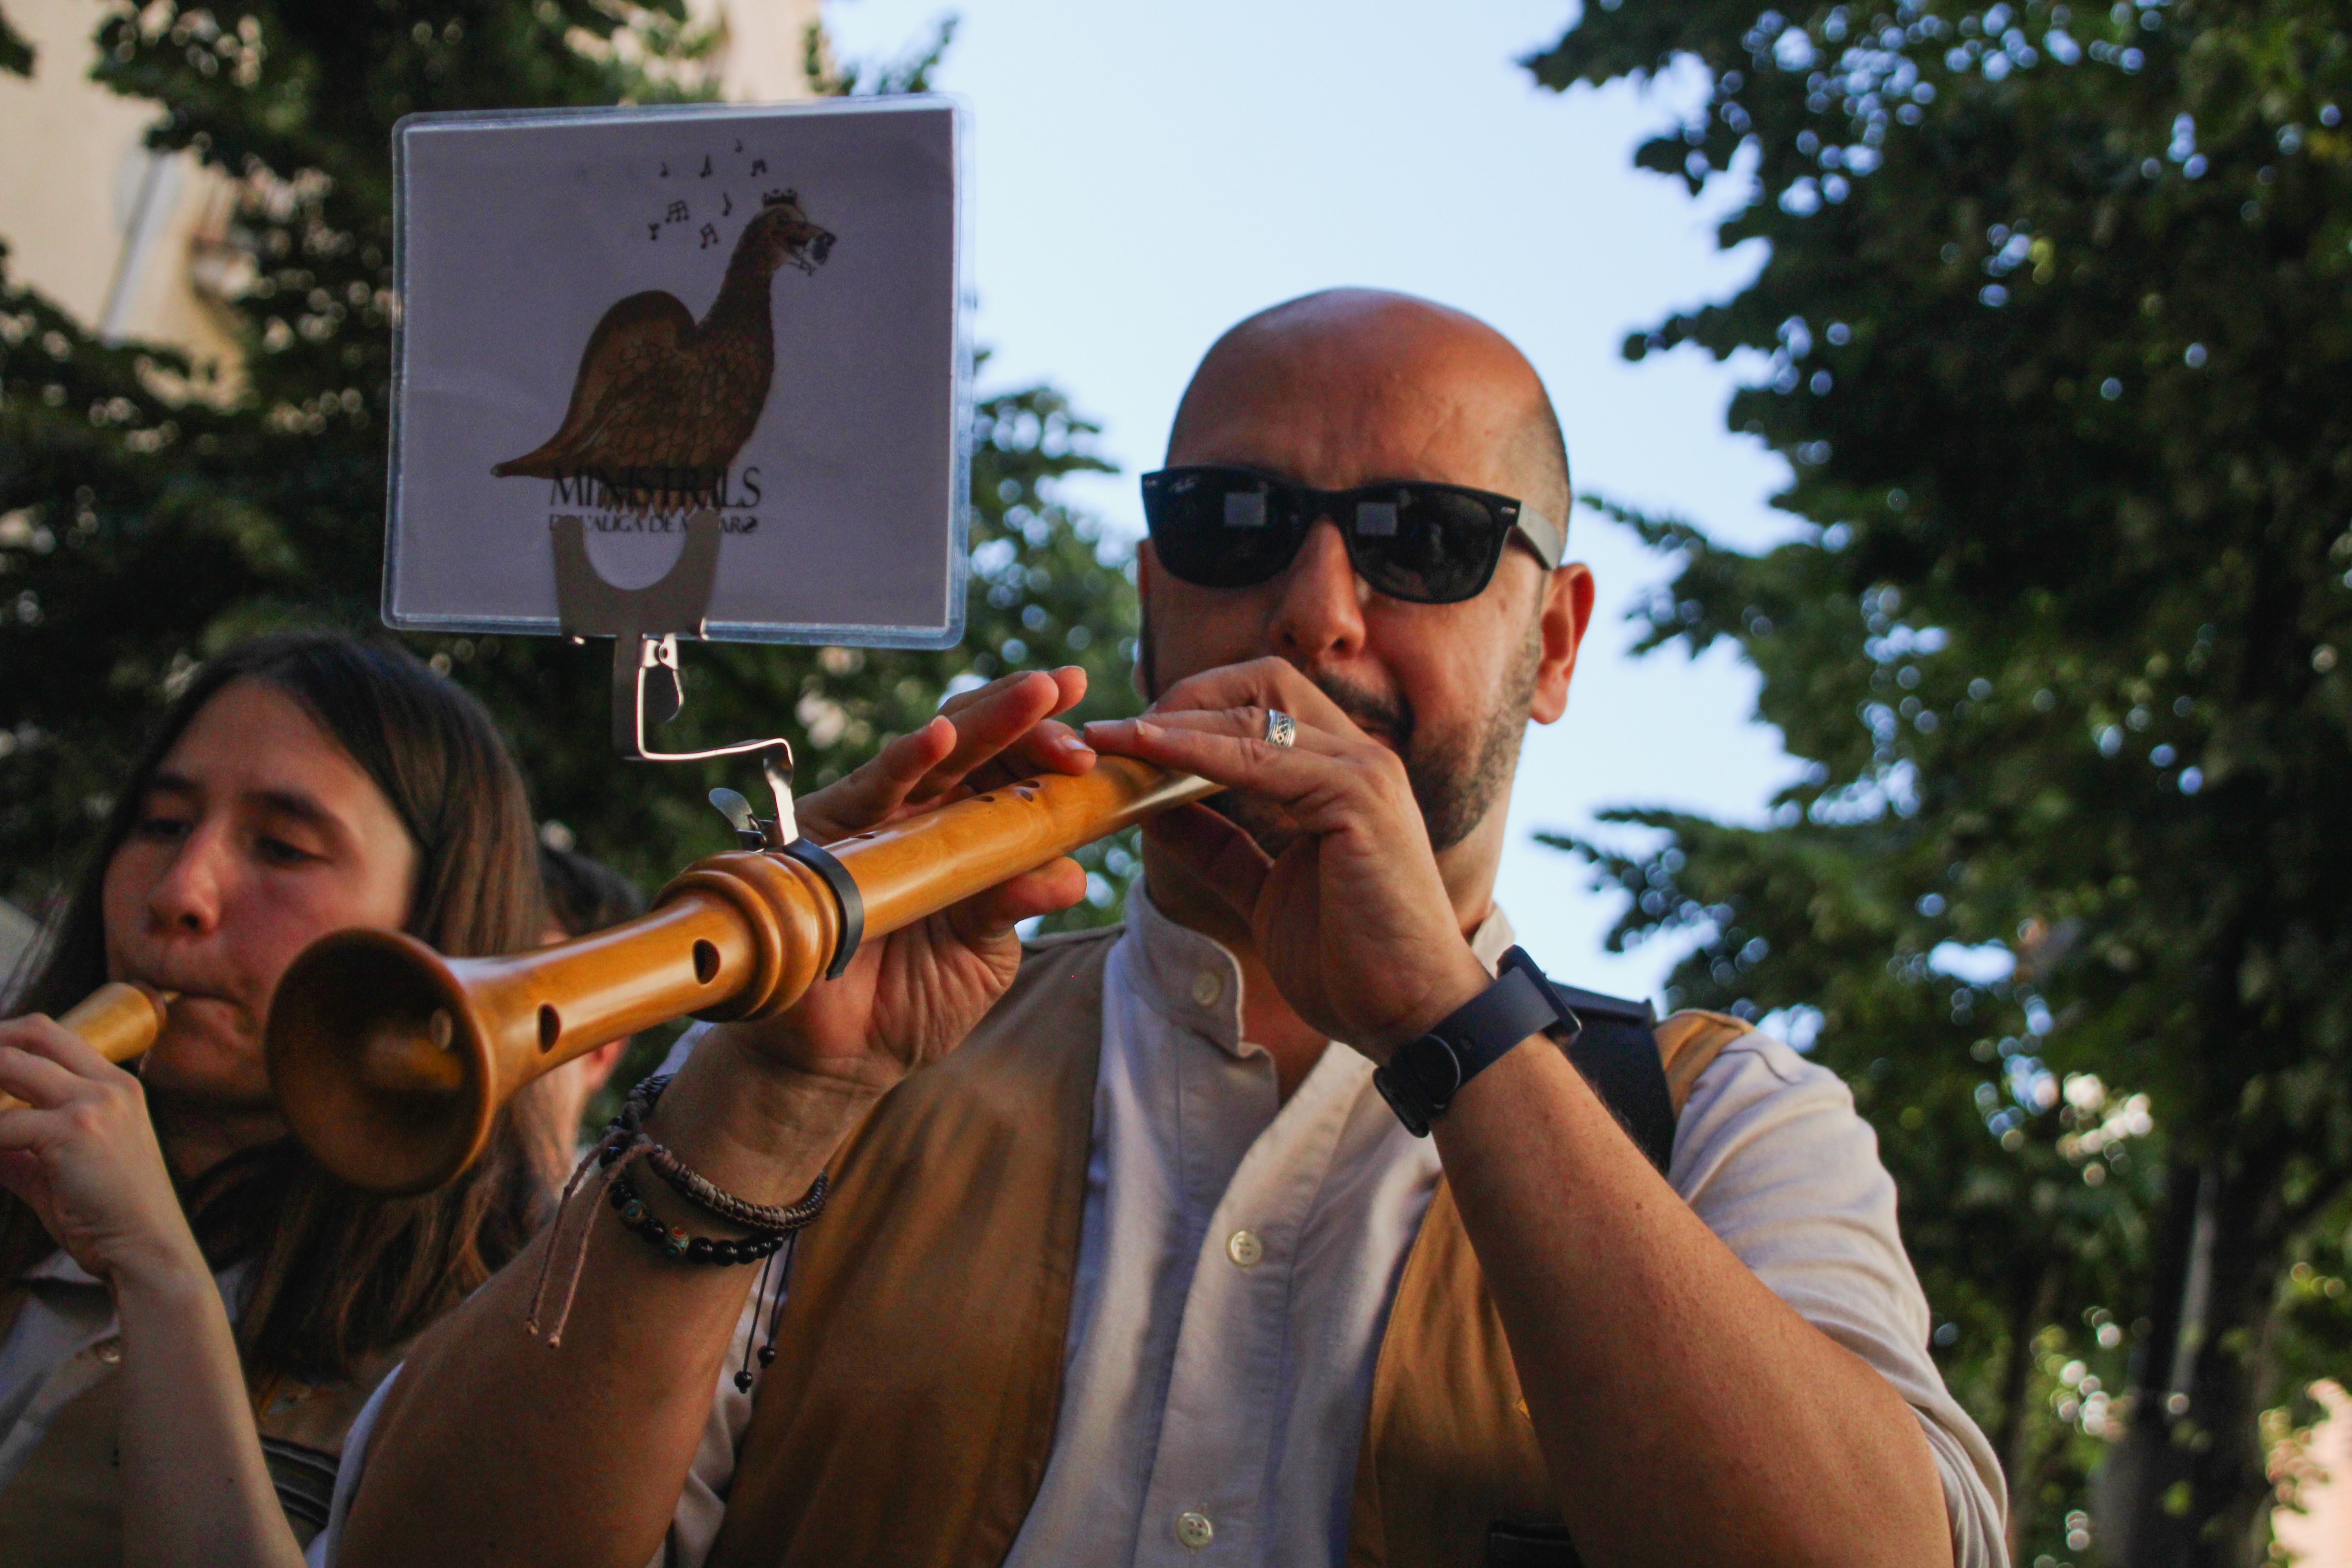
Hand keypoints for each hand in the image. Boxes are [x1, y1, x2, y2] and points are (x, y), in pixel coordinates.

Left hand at [0, 1014, 205, 1291]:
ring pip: (10, 1066)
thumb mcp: (66, 1167)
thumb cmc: (109, 1215)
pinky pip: (3, 1123)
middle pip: (33, 1034)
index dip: (4, 1041)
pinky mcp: (75, 1131)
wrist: (147, 1249)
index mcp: (116, 1087)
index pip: (51, 1035)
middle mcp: (109, 1085)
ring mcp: (95, 1103)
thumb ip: (23, 1146)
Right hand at [704, 667, 1095, 1095]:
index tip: (1100, 738)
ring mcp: (879, 817)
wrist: (843, 1055)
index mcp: (972, 834)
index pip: (1015, 772)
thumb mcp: (984, 954)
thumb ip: (1015, 908)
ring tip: (1035, 694)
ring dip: (986, 719)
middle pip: (979, 745)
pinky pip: (872, 787)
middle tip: (1067, 692)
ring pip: (935, 749)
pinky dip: (907, 759)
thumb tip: (1070, 876)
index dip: (1053, 746)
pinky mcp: (831, 831)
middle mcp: (926, 813)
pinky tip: (941, 736)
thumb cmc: (914, 999)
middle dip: (1027, 715)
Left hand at [1083, 657, 1490, 1060]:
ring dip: (1175, 723)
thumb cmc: (1348, 960)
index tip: (1128, 739)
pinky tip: (1151, 755)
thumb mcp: (1262, 891)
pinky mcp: (1360, 797)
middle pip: (1261, 684)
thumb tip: (1153, 810)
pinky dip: (1200, 753)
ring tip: (1113, 740)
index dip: (1194, 708)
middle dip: (1183, 698)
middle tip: (1116, 736)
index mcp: (1342, 774)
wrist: (1410, 1014)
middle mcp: (1359, 758)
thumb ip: (1218, 846)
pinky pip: (1262, 760)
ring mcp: (1365, 772)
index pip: (1264, 702)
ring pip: (1254, 717)